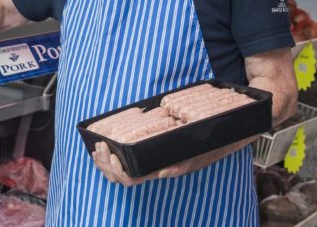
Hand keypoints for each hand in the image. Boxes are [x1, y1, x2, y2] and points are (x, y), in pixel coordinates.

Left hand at [91, 139, 247, 186]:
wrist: (218, 139)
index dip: (114, 168)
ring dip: (104, 161)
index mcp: (160, 170)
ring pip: (118, 171)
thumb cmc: (204, 149)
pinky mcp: (149, 151)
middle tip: (100, 145)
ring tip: (98, 145)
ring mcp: (148, 162)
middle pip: (119, 176)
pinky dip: (112, 154)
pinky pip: (125, 159)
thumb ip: (179, 167)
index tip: (108, 150)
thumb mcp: (194, 157)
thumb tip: (160, 174)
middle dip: (105, 163)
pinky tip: (107, 144)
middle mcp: (151, 168)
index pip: (130, 178)